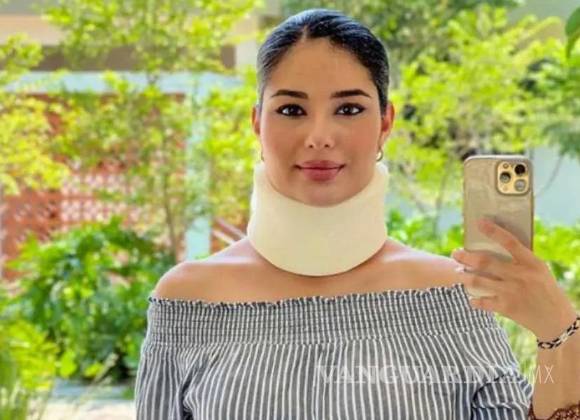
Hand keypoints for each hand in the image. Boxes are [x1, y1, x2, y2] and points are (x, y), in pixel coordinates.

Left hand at [451, 218, 576, 341]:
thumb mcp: (539, 270)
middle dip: (466, 257)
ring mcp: (512, 292)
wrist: (556, 319)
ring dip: (464, 276)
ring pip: (479, 281)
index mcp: (531, 263)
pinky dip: (474, 300)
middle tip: (455, 253)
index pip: (510, 242)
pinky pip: (483, 302)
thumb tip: (495, 246)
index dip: (494, 231)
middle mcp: (520, 276)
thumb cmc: (545, 289)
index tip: (479, 222)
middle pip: (486, 262)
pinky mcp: (506, 307)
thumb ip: (521, 259)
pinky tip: (471, 298)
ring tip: (457, 272)